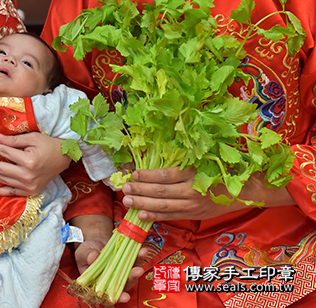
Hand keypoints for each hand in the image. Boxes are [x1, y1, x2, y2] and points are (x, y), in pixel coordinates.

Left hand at [0, 132, 70, 196]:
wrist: (63, 158)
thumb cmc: (49, 145)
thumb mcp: (32, 138)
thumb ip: (13, 140)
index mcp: (29, 160)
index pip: (4, 152)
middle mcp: (27, 175)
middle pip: (0, 167)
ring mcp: (28, 186)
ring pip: (3, 179)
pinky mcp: (30, 192)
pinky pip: (12, 192)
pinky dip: (0, 192)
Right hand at [71, 214, 145, 303]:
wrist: (95, 241)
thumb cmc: (86, 251)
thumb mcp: (82, 253)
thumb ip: (86, 256)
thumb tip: (93, 257)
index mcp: (98, 284)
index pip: (108, 295)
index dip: (118, 297)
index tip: (125, 296)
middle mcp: (112, 280)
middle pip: (124, 285)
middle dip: (132, 278)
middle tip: (137, 270)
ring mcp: (121, 271)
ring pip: (132, 273)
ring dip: (138, 265)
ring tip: (141, 254)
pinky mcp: (127, 262)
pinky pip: (135, 261)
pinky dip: (139, 256)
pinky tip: (142, 250)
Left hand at [122, 167, 295, 221]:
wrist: (246, 190)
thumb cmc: (222, 170)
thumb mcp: (203, 160)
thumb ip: (182, 160)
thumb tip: (155, 154)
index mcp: (194, 173)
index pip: (166, 175)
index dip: (147, 175)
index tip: (133, 172)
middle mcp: (193, 190)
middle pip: (161, 192)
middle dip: (140, 190)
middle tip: (124, 188)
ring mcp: (194, 205)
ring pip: (164, 206)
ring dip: (143, 203)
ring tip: (127, 200)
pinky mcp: (195, 215)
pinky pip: (172, 216)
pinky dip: (156, 216)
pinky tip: (142, 214)